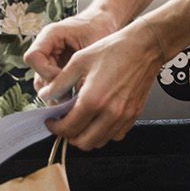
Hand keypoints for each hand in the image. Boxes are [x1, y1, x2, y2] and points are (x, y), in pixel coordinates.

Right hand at [24, 10, 117, 102]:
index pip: (33, 57)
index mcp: (50, 35)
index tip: (65, 79)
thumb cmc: (98, 27)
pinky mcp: (56, 68)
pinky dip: (62, 93)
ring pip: (43, 84)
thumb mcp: (92, 46)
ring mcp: (50, 59)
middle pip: (37, 74)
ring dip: (57, 94)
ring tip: (74, 101)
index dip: (46, 72)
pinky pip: (53, 85)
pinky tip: (76, 98)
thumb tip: (79, 96)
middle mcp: (45, 47)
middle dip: (53, 88)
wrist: (103, 22)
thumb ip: (82, 68)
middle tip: (71, 99)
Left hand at [26, 13, 163, 149]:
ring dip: (86, 136)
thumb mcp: (79, 61)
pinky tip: (98, 119)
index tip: (51, 121)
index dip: (55, 127)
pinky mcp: (134, 115)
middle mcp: (110, 113)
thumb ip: (60, 82)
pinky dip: (104, 133)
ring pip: (100, 142)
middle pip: (83, 142)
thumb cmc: (113, 50)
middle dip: (69, 136)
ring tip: (80, 121)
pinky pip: (116, 135)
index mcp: (93, 100)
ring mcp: (124, 117)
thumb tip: (46, 96)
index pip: (69, 128)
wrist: (144, 48)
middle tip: (63, 123)